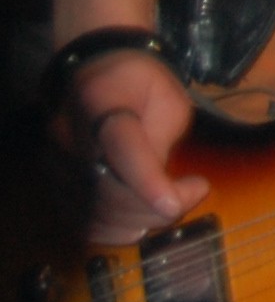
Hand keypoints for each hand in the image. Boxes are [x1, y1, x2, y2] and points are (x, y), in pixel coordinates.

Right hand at [64, 46, 204, 244]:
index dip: (148, 183)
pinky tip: (141, 221)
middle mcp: (69, 136)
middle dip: (154, 206)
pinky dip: (114, 229)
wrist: (93, 72)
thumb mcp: (167, 98)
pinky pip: (81, 222)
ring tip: (171, 204)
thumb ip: (164, 141)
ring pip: (93, 213)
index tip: (177, 203)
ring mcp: (56, 164)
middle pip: (107, 191)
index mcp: (102, 102)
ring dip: (139, 220)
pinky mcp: (54, 184)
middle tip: (192, 193)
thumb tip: (164, 189)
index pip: (122, 149)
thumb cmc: (140, 83)